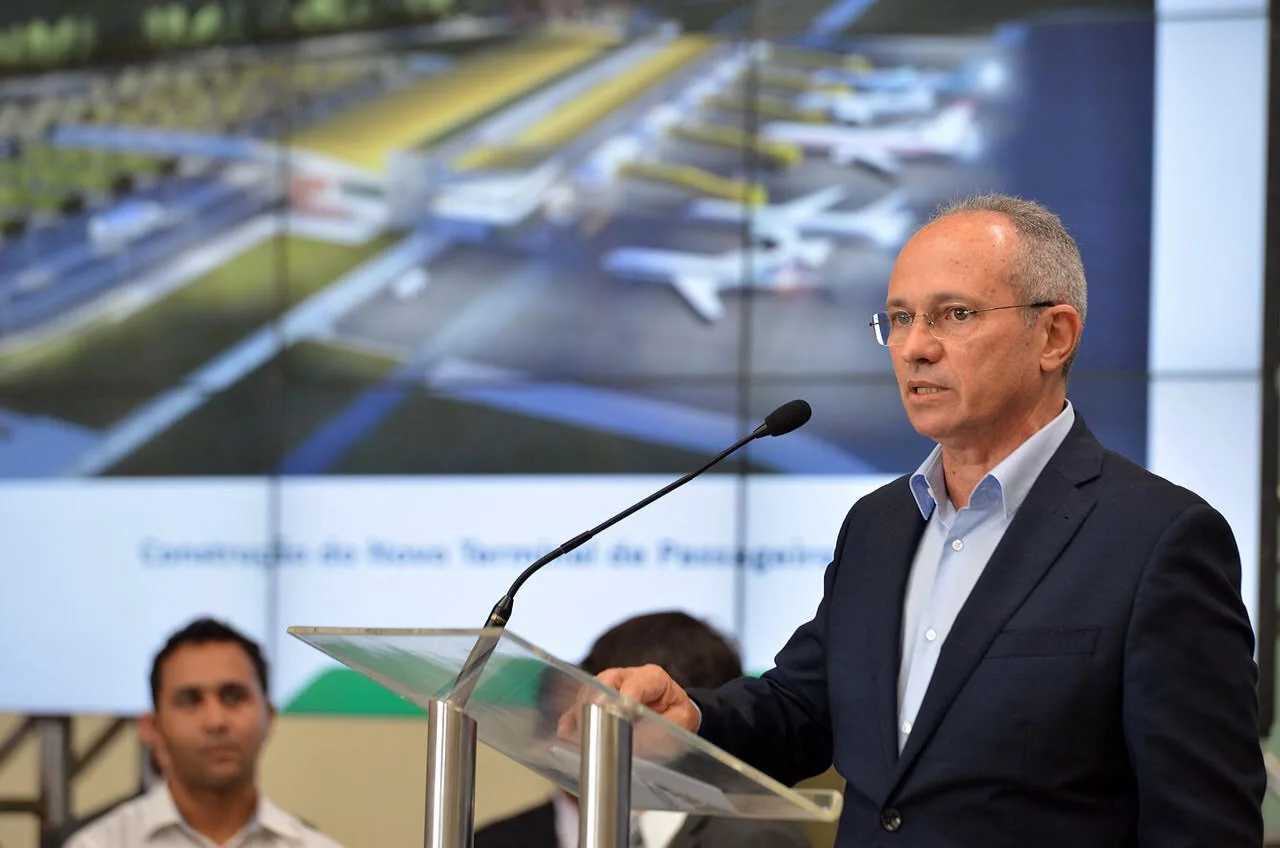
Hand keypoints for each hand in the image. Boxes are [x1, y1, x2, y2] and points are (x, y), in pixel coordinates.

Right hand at [556, 664, 700, 741]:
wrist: (674, 715)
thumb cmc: (677, 718)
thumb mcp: (679, 725)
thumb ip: (659, 730)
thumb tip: (631, 741)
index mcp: (653, 678)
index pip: (635, 683)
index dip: (624, 699)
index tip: (617, 714)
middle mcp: (628, 676)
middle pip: (604, 682)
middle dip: (596, 703)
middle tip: (593, 726)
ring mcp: (611, 685)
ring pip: (589, 690)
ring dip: (582, 710)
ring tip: (578, 733)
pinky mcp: (600, 698)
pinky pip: (582, 703)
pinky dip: (572, 717)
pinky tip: (566, 731)